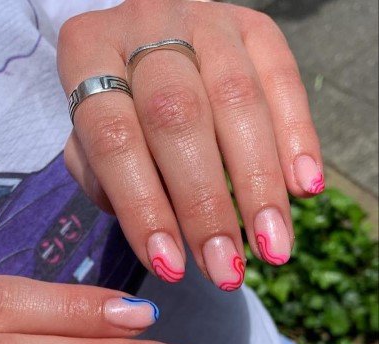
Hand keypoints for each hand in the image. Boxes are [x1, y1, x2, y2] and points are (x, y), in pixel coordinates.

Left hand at [59, 0, 323, 289]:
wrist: (142, 37)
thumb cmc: (113, 107)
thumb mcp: (85, 137)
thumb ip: (103, 180)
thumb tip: (159, 230)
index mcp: (86, 50)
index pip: (112, 138)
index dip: (144, 208)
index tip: (170, 267)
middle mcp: (144, 22)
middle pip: (178, 118)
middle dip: (205, 205)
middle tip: (225, 271)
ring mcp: (204, 19)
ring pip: (237, 100)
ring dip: (258, 184)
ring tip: (272, 248)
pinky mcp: (254, 25)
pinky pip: (283, 77)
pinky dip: (297, 137)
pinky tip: (305, 190)